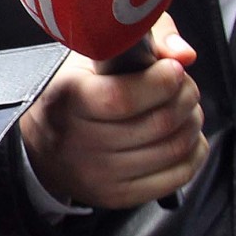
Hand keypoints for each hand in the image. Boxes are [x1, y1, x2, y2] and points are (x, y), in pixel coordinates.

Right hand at [18, 14, 207, 208]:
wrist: (42, 145)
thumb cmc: (74, 89)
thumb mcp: (92, 53)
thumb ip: (141, 39)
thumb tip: (183, 55)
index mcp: (66, 98)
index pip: (122, 98)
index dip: (161, 81)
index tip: (172, 68)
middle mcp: (78, 141)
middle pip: (157, 123)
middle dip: (185, 96)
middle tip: (183, 85)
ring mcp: (99, 174)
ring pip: (174, 148)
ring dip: (191, 121)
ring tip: (184, 107)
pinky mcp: (118, 195)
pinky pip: (178, 176)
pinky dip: (193, 151)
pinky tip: (183, 134)